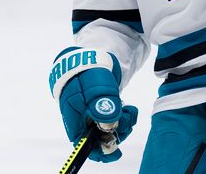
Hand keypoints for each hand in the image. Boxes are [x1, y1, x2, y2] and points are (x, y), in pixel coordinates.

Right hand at [49, 48, 137, 162]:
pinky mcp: (101, 109)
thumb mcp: (96, 88)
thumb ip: (102, 107)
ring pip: (109, 130)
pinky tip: (128, 108)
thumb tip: (109, 126)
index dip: (99, 151)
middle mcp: (82, 120)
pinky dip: (123, 117)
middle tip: (127, 118)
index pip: (84, 144)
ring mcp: (92, 114)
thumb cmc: (88, 71)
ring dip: (123, 124)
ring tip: (130, 111)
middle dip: (117, 133)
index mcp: (75, 119)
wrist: (90, 55)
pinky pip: (114, 120)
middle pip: (100, 138)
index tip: (116, 150)